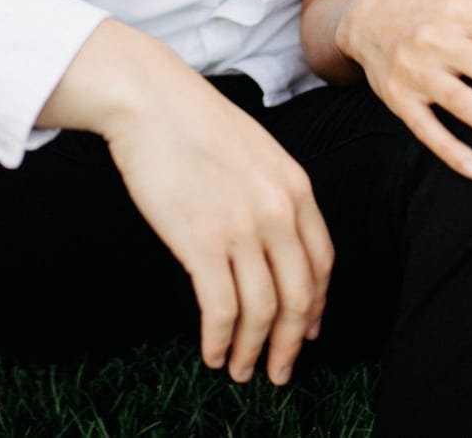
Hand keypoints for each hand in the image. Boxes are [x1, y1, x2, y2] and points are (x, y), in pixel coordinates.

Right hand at [99, 65, 332, 385]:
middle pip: (299, 296)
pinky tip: (212, 354)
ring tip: (240, 370)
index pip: (321, 264)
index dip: (316, 306)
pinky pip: (221, 308)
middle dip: (289, 342)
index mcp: (296, 188)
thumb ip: (273, 195)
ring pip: (262, 310)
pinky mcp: (202, 241)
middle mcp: (278, 212)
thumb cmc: (193, 122)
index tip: (305, 331)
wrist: (150, 100)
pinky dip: (220, 340)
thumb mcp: (256, 152)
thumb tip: (271, 244)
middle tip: (278, 370)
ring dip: (252, 349)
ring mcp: (242, 228)